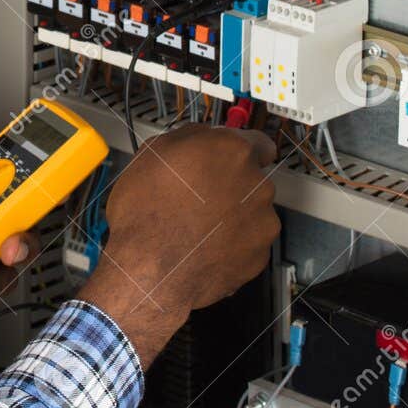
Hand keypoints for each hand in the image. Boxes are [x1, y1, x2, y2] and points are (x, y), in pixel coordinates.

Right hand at [77, 124, 278, 365]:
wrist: (151, 270)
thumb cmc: (146, 212)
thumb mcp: (152, 153)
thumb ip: (189, 137)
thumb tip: (201, 137)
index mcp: (232, 151)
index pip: (258, 142)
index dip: (240, 152)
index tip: (229, 161)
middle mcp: (256, 183)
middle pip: (251, 178)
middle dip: (230, 185)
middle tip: (198, 197)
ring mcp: (261, 221)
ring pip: (251, 211)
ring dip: (232, 215)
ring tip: (197, 227)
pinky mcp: (259, 254)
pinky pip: (248, 242)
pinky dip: (232, 244)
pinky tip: (204, 246)